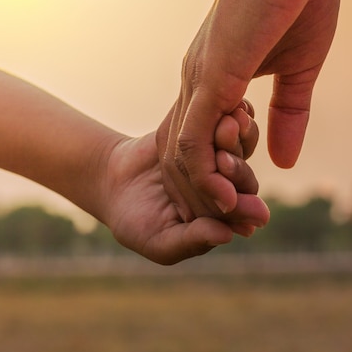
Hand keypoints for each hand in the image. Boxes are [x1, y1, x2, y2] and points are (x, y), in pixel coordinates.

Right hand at [96, 128, 268, 264]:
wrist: (110, 180)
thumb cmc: (135, 221)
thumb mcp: (159, 241)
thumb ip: (192, 240)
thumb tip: (226, 236)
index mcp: (221, 215)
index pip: (239, 211)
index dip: (241, 205)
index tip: (239, 200)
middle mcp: (223, 184)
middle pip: (241, 177)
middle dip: (238, 171)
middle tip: (226, 161)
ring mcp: (212, 155)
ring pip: (233, 147)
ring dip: (233, 138)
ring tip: (228, 126)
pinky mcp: (199, 130)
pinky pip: (213, 123)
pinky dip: (219, 116)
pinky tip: (222, 109)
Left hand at [158, 0, 339, 216]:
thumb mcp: (299, 69)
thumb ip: (290, 113)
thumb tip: (285, 158)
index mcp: (217, 81)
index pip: (206, 143)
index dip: (221, 178)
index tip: (246, 205)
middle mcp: (198, 84)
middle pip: (186, 157)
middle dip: (208, 197)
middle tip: (237, 228)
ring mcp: (199, 80)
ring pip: (185, 155)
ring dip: (206, 195)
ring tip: (233, 224)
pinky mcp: (210, 75)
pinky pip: (194, 138)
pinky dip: (204, 173)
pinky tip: (222, 198)